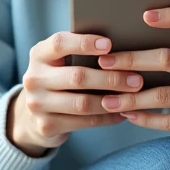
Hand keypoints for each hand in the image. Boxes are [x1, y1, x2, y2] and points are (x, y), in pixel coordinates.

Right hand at [7, 32, 144, 157]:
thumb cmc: (60, 77)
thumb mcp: (61, 61)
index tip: (109, 45)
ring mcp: (37, 104)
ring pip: (82, 103)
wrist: (34, 114)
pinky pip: (83, 122)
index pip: (59, 43)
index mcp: (39, 54)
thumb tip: (122, 43)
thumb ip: (80, 51)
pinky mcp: (46, 125)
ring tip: (133, 97)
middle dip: (110, 78)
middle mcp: (34, 78)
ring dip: (112, 100)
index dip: (84, 43)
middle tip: (136, 80)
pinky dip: (106, 118)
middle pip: (77, 77)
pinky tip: (123, 112)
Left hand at [97, 8, 169, 158]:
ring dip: (130, 97)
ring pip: (163, 95)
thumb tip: (133, 44)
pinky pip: (169, 120)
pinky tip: (128, 115)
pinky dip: (144, 118)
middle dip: (131, 60)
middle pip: (168, 59)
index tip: (144, 15)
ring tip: (107, 99)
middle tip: (104, 63)